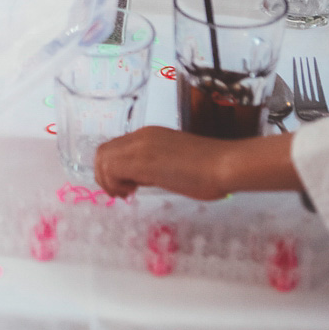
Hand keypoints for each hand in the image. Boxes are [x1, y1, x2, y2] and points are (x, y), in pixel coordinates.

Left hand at [94, 126, 300, 200]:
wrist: (226, 164)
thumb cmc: (210, 168)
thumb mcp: (174, 165)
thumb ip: (155, 167)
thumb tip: (141, 178)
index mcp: (149, 135)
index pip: (116, 148)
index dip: (114, 169)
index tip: (128, 186)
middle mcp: (140, 136)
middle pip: (103, 151)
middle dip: (105, 175)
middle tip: (122, 193)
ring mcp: (140, 146)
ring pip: (102, 159)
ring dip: (108, 180)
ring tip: (126, 194)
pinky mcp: (141, 160)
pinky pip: (110, 169)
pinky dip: (114, 183)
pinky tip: (131, 192)